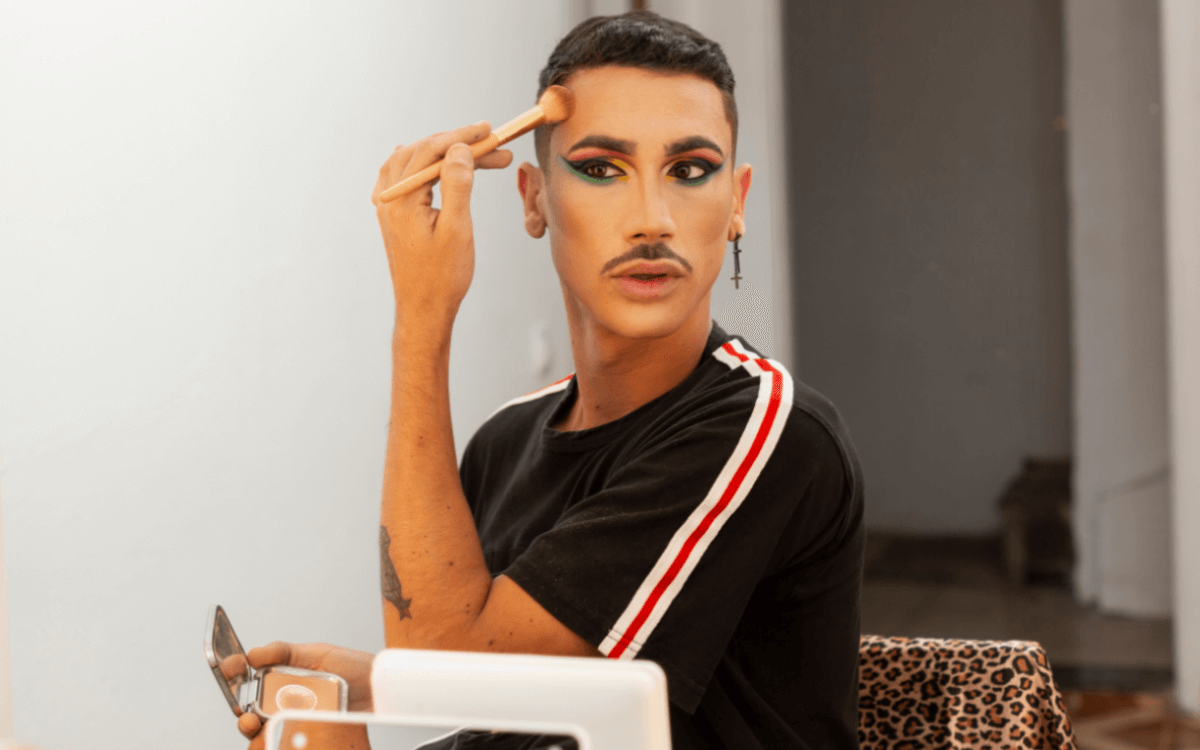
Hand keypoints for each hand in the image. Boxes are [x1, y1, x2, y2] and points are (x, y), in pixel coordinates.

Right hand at [236, 642, 373, 747]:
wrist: (380, 689)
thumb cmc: (354, 668)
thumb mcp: (319, 653)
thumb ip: (286, 651)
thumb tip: (254, 653)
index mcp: (283, 676)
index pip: (249, 678)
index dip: (234, 674)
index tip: (230, 669)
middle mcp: (285, 700)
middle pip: (251, 711)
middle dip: (241, 715)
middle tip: (246, 716)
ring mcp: (296, 719)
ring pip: (265, 732)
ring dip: (256, 733)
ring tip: (259, 728)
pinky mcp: (308, 735)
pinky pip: (287, 743)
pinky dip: (277, 743)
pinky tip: (277, 739)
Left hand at [370, 121, 512, 327]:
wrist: (424, 309)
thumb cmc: (442, 277)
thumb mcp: (456, 229)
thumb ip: (457, 185)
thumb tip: (459, 149)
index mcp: (402, 200)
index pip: (431, 151)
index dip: (462, 137)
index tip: (490, 131)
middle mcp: (389, 198)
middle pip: (423, 153)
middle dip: (459, 144)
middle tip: (494, 144)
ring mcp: (389, 206)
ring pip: (415, 162)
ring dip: (446, 154)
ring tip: (478, 155)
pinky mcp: (395, 215)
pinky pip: (406, 176)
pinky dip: (428, 165)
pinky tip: (441, 165)